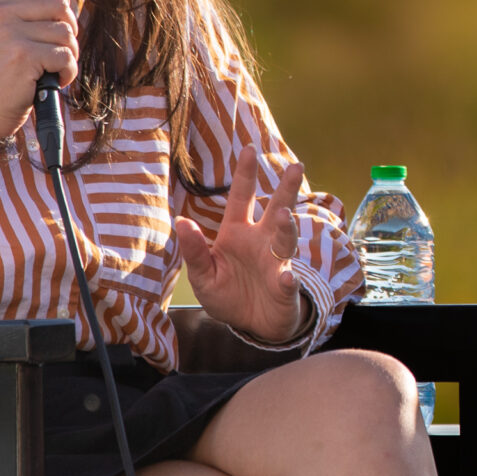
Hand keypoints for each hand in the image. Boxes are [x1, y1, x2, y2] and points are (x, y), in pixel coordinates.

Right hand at [0, 0, 78, 187]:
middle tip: (56, 51)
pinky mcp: (23, 56)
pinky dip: (67, 72)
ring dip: (68, 55)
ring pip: (67, 32)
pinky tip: (52, 81)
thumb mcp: (0, 34)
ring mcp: (9, 33)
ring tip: (49, 69)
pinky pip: (66, 55)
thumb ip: (25, 12)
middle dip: (69, 30)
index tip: (61, 6)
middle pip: (60, 4)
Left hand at [174, 144, 311, 344]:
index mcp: (237, 234)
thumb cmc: (227, 294)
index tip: (249, 149)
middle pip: (276, 209)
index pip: (240, 199)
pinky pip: (288, 282)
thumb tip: (181, 221)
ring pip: (286, 239)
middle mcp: (261, 242)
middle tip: (296, 166)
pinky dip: (288, 281)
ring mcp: (277, 263)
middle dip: (286, 188)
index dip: (245, 175)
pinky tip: (286, 279)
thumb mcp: (203, 275)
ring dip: (285, 227)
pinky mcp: (286, 288)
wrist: (251, 325)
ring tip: (282, 216)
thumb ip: (194, 250)